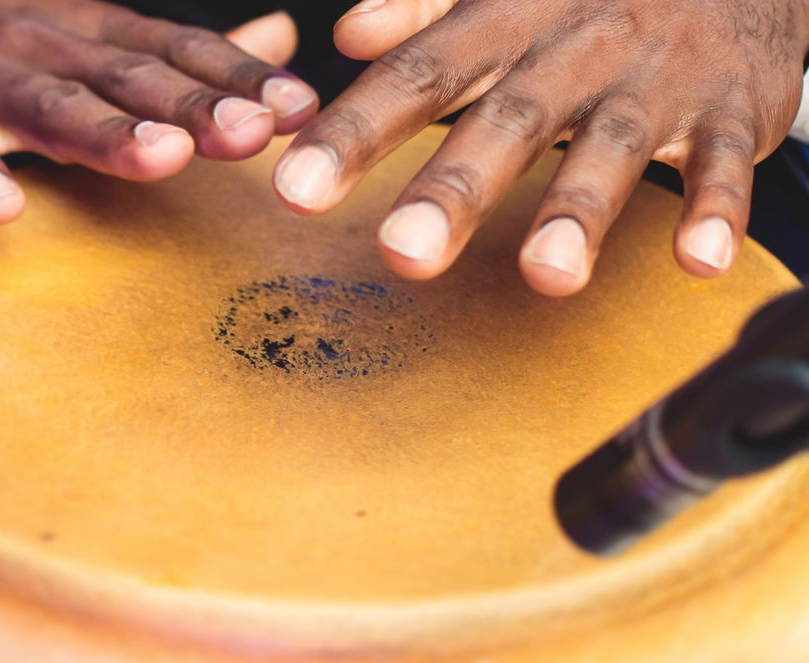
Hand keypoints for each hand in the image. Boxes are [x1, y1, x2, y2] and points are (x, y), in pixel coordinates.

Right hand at [0, 0, 317, 223]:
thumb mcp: (93, 34)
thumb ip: (181, 51)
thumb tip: (277, 37)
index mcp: (97, 33)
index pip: (179, 49)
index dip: (240, 75)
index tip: (303, 108)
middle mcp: (50, 45)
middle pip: (130, 77)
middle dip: (197, 104)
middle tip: (255, 132)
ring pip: (53, 105)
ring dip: (108, 132)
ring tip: (163, 159)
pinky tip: (4, 209)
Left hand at [274, 0, 808, 295]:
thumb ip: (424, 14)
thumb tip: (347, 35)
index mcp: (505, 21)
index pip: (418, 77)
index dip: (355, 132)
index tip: (295, 191)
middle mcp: (574, 49)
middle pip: (506, 120)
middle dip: (454, 189)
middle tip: (402, 253)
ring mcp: (655, 81)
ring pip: (613, 145)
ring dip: (580, 209)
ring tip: (547, 275)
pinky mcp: (729, 109)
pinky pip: (725, 161)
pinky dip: (716, 208)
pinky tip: (697, 263)